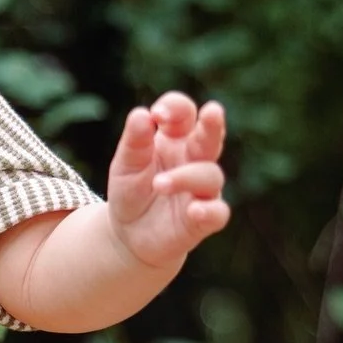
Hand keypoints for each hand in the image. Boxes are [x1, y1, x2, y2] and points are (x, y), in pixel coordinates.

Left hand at [107, 93, 228, 269]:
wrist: (128, 235)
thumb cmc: (131, 191)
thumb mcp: (125, 164)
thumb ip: (134, 141)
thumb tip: (141, 114)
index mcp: (175, 139)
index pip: (184, 113)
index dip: (175, 108)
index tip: (157, 115)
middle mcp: (194, 160)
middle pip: (210, 137)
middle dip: (212, 125)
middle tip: (213, 111)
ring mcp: (202, 189)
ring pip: (210, 175)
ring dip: (185, 177)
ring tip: (159, 184)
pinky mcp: (204, 219)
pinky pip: (217, 213)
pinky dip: (209, 211)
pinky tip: (195, 210)